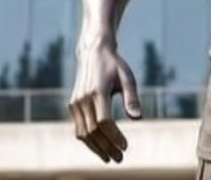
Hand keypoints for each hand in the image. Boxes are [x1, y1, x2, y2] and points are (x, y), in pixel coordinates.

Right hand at [69, 39, 141, 162]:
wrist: (93, 53)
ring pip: (83, 133)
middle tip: (119, 158)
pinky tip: (100, 147)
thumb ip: (132, 98)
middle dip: (107, 147)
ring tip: (110, 157)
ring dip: (96, 148)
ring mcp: (75, 103)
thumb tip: (138, 118)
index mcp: (97, 91)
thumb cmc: (114, 66)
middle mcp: (83, 99)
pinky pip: (78, 128)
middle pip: (94, 130)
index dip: (114, 136)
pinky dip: (88, 140)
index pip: (104, 121)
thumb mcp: (127, 78)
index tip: (125, 145)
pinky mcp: (73, 105)